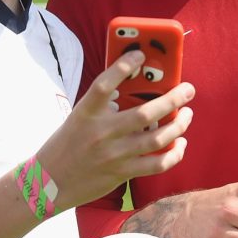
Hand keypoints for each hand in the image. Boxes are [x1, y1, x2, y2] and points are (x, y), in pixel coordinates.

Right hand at [39, 50, 194, 209]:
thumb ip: (105, 105)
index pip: (104, 84)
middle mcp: (101, 132)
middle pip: (145, 113)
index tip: (140, 55)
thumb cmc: (69, 143)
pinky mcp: (122, 173)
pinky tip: (180, 144)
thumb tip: (141, 89)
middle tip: (188, 90)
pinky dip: (175, 154)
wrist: (50, 182)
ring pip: (157, 138)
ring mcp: (113, 155)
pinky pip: (157, 164)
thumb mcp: (80, 118)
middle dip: (173, 99)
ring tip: (187, 114)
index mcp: (86, 112)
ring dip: (179, 125)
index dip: (122, 66)